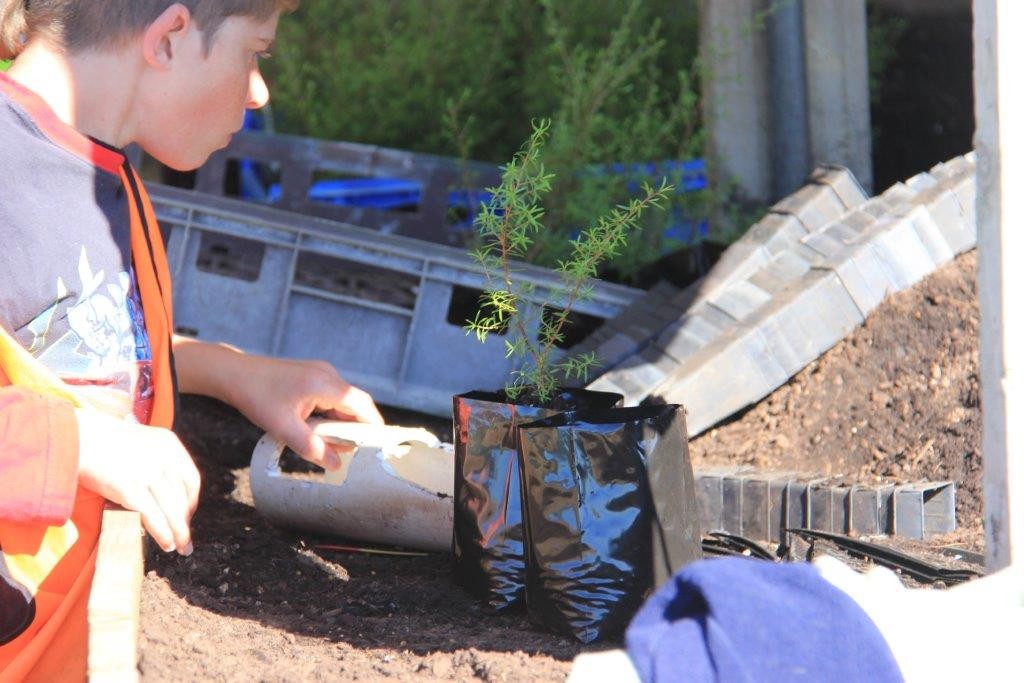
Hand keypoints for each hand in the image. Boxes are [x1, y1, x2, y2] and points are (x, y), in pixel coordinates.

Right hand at [76, 408, 200, 554]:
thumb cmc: (105, 444)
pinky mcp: (129, 487)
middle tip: (186, 541)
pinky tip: (166, 543)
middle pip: (182, 497)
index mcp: (169, 445)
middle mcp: (163, 458)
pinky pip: (152, 515)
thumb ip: (158, 463)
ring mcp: (147, 472)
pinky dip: (162, 532)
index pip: (191, 480)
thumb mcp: (142, 444)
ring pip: (171, 509)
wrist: (76, 437)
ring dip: (178, 532)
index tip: (186, 518)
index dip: (191, 503)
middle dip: (185, 522)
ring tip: (179, 547)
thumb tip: (168, 499)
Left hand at [223, 356, 383, 471]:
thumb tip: (336, 466)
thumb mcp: (284, 428)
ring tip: (327, 444)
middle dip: (354, 429)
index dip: (373, 427)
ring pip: (342, 402)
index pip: (363, 406)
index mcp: (325, 383)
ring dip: (339, 423)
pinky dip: (329, 414)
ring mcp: (320, 373)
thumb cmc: (257, 397)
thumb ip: (312, 448)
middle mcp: (328, 374)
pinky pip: (330, 397)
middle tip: (346, 452)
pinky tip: (315, 429)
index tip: (377, 447)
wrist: (233, 373)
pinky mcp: (312, 376)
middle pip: (354, 404)